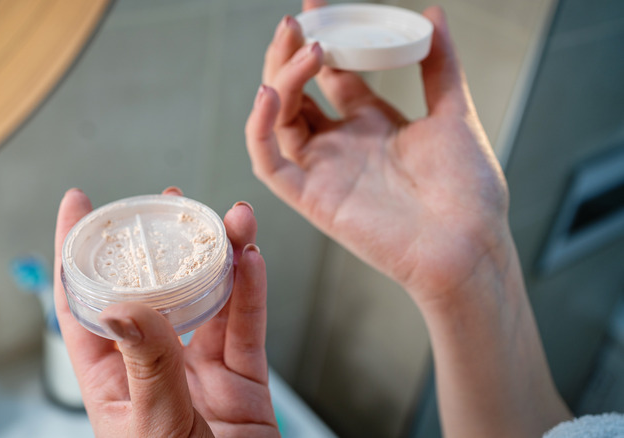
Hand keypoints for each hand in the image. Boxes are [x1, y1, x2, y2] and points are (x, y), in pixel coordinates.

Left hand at [54, 187, 278, 436]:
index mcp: (113, 382)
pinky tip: (252, 261)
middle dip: (161, 243)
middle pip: (155, 292)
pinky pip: (248, 329)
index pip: (85, 306)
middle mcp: (155, 369)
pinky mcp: (244, 383)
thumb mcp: (153, 429)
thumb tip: (124, 305)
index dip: (77, 253)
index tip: (78, 206)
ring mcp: (201, 374)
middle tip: (171, 202)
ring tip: (230, 220)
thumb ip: (146, 366)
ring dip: (220, 257)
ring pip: (210, 301)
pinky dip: (253, 293)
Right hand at [245, 1, 508, 302]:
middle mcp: (341, 144)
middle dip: (291, 53)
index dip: (321, 39)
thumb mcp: (455, 114)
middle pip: (297, 91)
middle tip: (299, 20)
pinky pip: (268, 161)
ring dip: (279, 79)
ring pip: (277, 118)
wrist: (470, 245)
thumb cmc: (469, 192)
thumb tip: (432, 14)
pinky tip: (271, 93)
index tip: (317, 4)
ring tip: (302, 46)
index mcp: (371, 124)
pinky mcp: (310, 197)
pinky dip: (259, 128)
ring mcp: (323, 170)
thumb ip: (440, 65)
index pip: (331, 74)